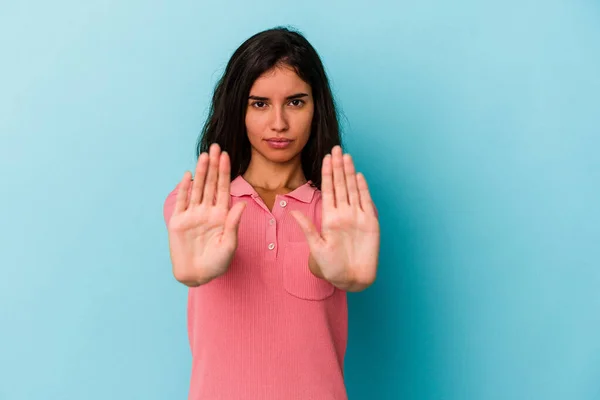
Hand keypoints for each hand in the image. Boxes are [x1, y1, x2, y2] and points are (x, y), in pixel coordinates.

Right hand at [167, 143, 245, 285]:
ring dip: (201, 172)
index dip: (224, 172)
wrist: (197, 275)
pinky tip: (188, 175)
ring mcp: (193, 215)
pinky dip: (185, 188)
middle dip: (213, 166)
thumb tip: (240, 203)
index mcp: (221, 215)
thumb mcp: (229, 244)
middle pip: (211, 184)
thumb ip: (233, 223)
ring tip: (204, 156)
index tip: (226, 156)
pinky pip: (183, 201)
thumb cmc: (217, 262)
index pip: (223, 189)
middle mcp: (207, 211)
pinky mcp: (179, 221)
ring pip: (197, 189)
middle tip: (215, 147)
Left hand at [291, 145, 379, 290]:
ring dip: (349, 173)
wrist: (351, 278)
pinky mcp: (370, 223)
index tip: (325, 158)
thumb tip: (292, 213)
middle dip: (338, 167)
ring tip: (346, 156)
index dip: (327, 174)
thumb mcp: (316, 247)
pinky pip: (366, 202)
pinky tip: (359, 176)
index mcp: (329, 217)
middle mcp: (343, 213)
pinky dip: (363, 189)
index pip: (328, 190)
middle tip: (336, 148)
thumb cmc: (331, 266)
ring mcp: (357, 217)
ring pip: (353, 189)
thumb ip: (307, 229)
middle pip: (340, 185)